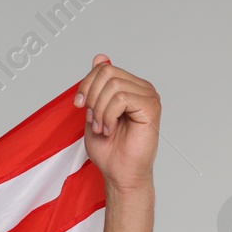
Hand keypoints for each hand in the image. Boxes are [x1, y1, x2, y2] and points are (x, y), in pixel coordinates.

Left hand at [73, 55, 158, 194]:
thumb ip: (95, 87)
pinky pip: (121, 98)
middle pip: (107, 73)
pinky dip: (108, 116)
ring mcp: (148, 96)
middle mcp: (141, 88)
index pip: (104, 68)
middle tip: (94, 120)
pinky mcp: (151, 107)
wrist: (120, 173)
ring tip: (103, 128)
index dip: (86, 85)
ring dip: (100, 111)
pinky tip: (111, 129)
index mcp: (129, 87)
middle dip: (92, 98)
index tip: (80, 106)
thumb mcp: (93, 112)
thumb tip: (100, 58)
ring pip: (113, 86)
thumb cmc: (109, 149)